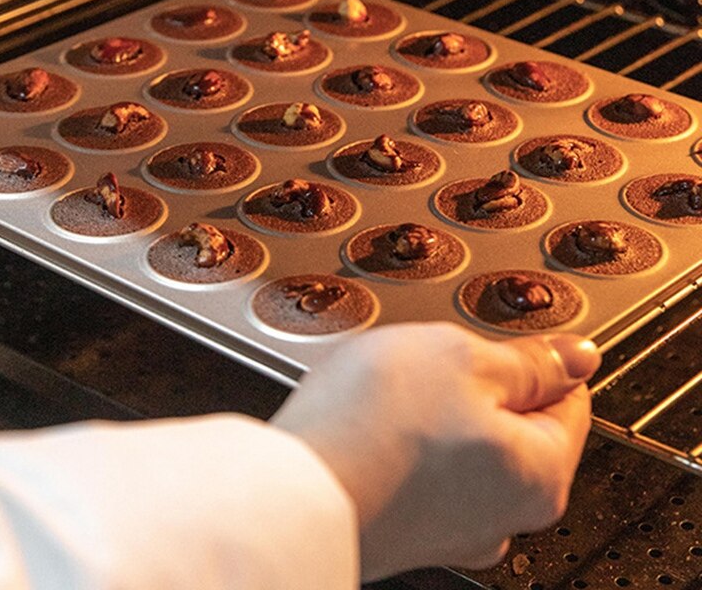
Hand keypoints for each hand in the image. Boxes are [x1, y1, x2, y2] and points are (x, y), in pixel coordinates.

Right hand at [272, 322, 599, 579]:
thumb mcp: (462, 357)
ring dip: (435, 410)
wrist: (289, 489)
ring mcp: (449, 530)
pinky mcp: (403, 528)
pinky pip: (421, 466)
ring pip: (461, 444)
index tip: (500, 338)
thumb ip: (530, 360)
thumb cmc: (373, 426)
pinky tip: (372, 423)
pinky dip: (404, 440)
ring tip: (392, 391)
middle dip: (477, 384)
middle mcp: (502, 518)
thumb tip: (577, 358)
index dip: (534, 356)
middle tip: (434, 361)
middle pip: (512, 426)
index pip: (571, 400)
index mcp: (539, 476)